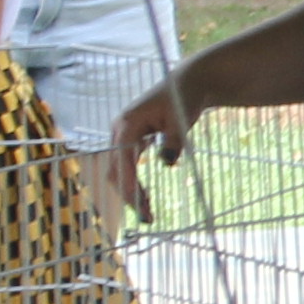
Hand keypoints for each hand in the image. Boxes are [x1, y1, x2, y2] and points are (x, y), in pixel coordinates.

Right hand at [107, 79, 194, 224]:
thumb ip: (174, 140)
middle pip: (116, 170)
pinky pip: (128, 166)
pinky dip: (135, 183)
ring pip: (120, 171)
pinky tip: (146, 198)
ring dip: (131, 192)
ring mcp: (124, 136)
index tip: (140, 206)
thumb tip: (167, 163)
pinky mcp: (133, 141)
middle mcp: (120, 131)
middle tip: (147, 218)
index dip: (129, 186)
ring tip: (148, 214)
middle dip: (129, 195)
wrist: (187, 85)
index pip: (123, 161)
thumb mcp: (181, 119)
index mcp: (127, 124)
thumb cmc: (183, 98)